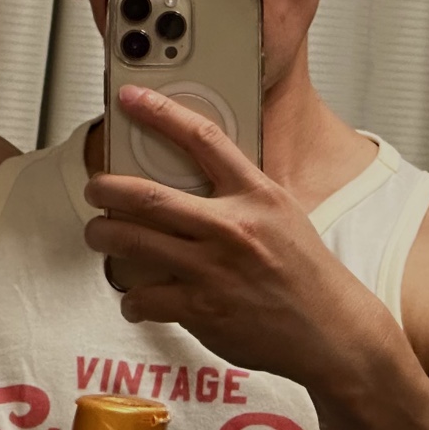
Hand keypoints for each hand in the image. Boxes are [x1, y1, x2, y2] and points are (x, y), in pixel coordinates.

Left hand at [84, 86, 394, 397]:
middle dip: (106, 189)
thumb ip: (241, 191)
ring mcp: (215, 270)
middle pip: (148, 196)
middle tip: (96, 188)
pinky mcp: (203, 310)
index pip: (203, 139)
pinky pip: (144, 296)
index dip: (161, 113)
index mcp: (256, 195)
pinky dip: (131, 298)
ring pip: (134, 243)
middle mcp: (233, 227)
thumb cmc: (305, 273)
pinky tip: (134, 298)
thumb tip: (195, 172)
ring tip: (99, 235)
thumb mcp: (282, 214)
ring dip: (104, 237)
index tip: (131, 98)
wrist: (332, 331)